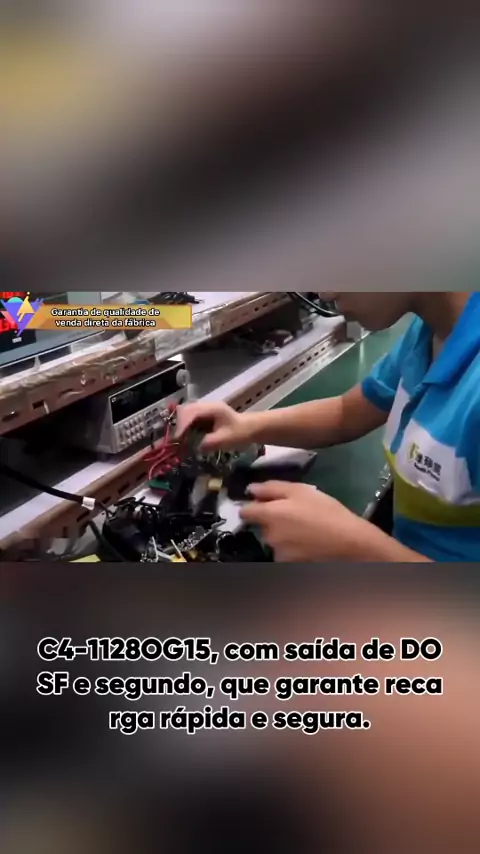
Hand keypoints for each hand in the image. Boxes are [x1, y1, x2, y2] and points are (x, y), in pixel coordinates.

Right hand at [175, 401, 256, 451]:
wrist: (251, 428)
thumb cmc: (240, 433)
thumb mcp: (224, 440)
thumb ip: (208, 443)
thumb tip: (192, 447)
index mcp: (213, 408)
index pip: (191, 412)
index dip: (182, 425)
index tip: (177, 438)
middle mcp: (206, 405)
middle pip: (185, 410)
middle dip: (178, 424)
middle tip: (175, 440)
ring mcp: (205, 409)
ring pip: (185, 413)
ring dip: (180, 425)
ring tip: (178, 439)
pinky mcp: (204, 414)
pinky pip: (190, 418)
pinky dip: (185, 427)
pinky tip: (184, 437)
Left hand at [240, 481, 368, 561]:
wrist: (347, 541)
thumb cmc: (325, 511)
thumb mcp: (300, 490)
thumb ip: (271, 488)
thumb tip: (251, 489)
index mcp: (269, 515)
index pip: (245, 511)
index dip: (253, 505)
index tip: (265, 502)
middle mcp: (268, 536)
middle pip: (262, 525)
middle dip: (272, 519)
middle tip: (295, 513)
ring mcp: (277, 552)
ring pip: (273, 539)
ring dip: (282, 533)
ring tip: (304, 528)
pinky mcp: (288, 563)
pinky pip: (283, 551)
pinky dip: (291, 546)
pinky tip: (307, 541)